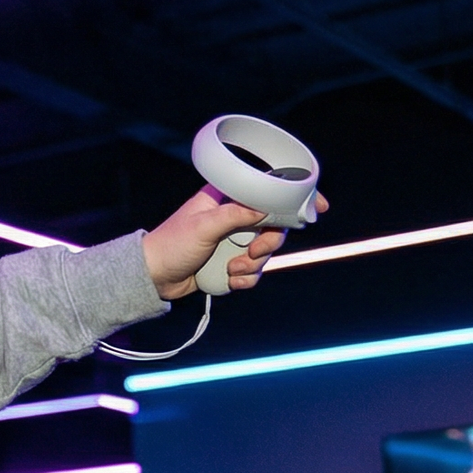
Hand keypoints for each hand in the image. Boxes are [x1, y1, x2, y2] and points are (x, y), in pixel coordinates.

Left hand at [140, 185, 328, 300]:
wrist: (153, 277)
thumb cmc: (171, 244)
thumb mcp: (204, 226)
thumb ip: (236, 215)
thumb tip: (266, 208)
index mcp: (228, 197)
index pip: (269, 191)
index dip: (295, 199)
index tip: (318, 207)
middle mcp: (235, 216)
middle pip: (274, 226)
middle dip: (268, 244)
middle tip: (252, 252)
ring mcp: (234, 240)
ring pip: (266, 252)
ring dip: (252, 266)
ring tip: (230, 270)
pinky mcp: (231, 262)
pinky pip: (253, 271)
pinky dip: (245, 279)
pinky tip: (228, 280)